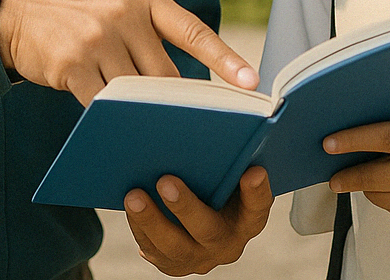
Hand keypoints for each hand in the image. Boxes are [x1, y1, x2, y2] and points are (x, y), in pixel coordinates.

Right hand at [0, 0, 257, 103]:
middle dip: (172, 102)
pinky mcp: (72, 64)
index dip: (226, 59)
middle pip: (164, 75)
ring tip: (144, 126)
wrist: (18, 10)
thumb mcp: (120, 6)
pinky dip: (107, 116)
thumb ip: (149, 37)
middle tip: (182, 125)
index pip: (194, 32)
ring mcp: (97, 38)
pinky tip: (107, 122)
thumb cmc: (82, 15)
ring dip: (139, 113)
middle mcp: (124, 14)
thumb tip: (179, 92)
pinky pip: (101, 103)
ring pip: (135, 92)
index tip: (252, 83)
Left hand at [124, 167, 273, 275]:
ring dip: (151, 221)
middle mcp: (228, 243)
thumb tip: (207, 124)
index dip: (257, 191)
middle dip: (185, 207)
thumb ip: (226, 161)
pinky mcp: (176, 265)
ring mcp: (201, 258)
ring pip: (175, 248)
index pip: (258, 206)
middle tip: (165, 181)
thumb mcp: (229, 176)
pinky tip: (131, 207)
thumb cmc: (218, 184)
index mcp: (249, 219)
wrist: (205, 219)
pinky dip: (141, 229)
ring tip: (134, 196)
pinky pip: (156, 253)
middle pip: (208, 230)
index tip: (253, 171)